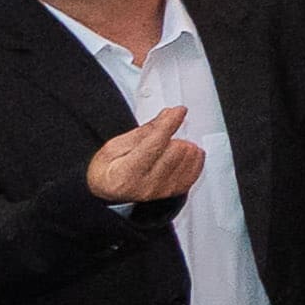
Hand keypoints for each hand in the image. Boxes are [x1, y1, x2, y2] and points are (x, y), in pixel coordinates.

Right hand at [83, 103, 204, 206]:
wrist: (109, 194)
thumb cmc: (108, 171)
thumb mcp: (114, 147)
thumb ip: (144, 131)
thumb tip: (167, 115)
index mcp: (126, 173)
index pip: (155, 144)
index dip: (169, 124)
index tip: (178, 111)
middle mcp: (147, 185)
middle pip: (176, 149)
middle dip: (172, 135)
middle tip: (161, 136)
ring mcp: (164, 190)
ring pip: (189, 157)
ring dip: (183, 145)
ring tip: (168, 147)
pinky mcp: (176, 192)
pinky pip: (196, 169)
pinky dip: (193, 157)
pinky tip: (184, 153)